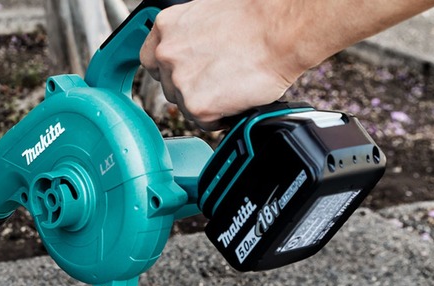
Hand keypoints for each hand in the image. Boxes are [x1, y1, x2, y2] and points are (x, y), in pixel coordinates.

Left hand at [139, 0, 303, 129]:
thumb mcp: (206, 16)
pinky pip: (204, 123)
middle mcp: (166, 54)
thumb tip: (189, 54)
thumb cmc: (256, 19)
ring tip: (231, 87)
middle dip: (190, 87)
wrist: (282, 29)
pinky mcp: (197, 106)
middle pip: (168, 86)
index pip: (151, 60)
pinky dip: (220, 117)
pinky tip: (236, 100)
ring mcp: (179, 81)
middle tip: (217, 80)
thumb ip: (188, 38)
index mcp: (166, 27)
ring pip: (185, 107)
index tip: (184, 73)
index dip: (170, 70)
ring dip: (205, 103)